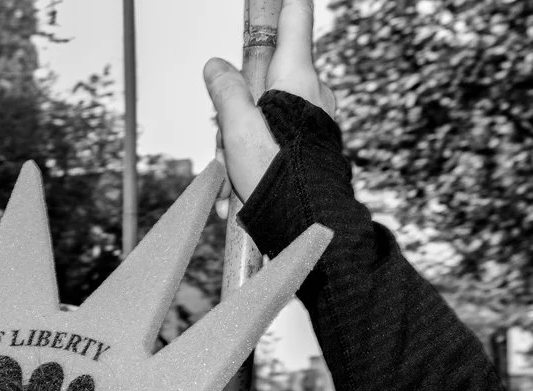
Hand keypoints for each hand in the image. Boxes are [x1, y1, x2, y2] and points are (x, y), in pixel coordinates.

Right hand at [203, 0, 336, 203]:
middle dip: (239, 103)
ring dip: (242, 140)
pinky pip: (278, 138)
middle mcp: (314, 92)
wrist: (310, 226)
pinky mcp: (316, 143)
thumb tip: (216, 66)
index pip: (295, 19)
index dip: (283, 4)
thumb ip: (225, 91)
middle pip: (269, 75)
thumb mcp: (237, 129)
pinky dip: (256, 158)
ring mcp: (317, 118)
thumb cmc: (277, 175)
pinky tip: (241, 190)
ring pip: (269, 111)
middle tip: (225, 140)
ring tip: (233, 176)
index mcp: (297, 77)